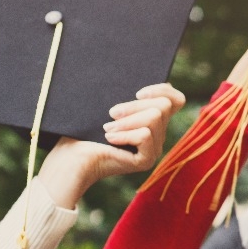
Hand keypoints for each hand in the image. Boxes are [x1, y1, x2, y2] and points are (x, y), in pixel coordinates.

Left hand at [36, 83, 185, 208]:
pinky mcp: (146, 160)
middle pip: (163, 106)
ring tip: (107, 128)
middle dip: (135, 106)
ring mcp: (154, 149)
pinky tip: (109, 138)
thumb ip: (131, 99)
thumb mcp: (112, 108)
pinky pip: (145, 135)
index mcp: (152, 120)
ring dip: (127, 121)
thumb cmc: (84, 131)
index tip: (137, 93)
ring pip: (155, 118)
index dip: (162, 90)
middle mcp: (158, 135)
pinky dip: (125, 134)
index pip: (177, 100)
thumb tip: (145, 88)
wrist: (70, 157)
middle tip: (111, 113)